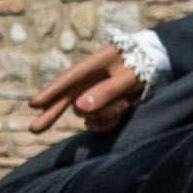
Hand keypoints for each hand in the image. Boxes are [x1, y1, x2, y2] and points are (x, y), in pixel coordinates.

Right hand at [25, 42, 148, 136]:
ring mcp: (95, 96)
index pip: (67, 81)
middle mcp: (88, 82)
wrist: (159, 63)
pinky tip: (123, 111)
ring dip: (104, 115)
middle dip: (50, 115)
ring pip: (87, 115)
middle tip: (34, 129)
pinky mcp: (105, 108)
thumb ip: (106, 91)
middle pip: (64, 101)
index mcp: (92, 66)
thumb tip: (79, 108)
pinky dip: (108, 122)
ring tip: (125, 104)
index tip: (34, 104)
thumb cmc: (143, 64)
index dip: (50, 92)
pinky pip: (98, 123)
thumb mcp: (129, 76)